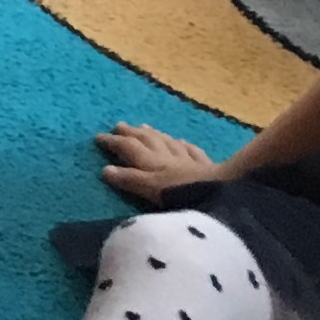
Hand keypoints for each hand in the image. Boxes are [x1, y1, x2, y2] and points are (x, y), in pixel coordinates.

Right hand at [97, 121, 223, 205]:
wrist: (221, 191)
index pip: (128, 147)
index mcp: (152, 162)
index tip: (98, 137)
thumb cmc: (182, 195)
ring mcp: (187, 159)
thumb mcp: (149, 189)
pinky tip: (181, 142)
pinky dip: (182, 145)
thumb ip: (129, 179)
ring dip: (154, 134)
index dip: (113, 142)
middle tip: (118, 125)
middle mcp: (167, 156)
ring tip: (144, 127)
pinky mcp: (205, 165)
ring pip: (167, 141)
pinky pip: (191, 150)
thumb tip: (105, 169)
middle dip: (131, 132)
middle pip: (147, 140)